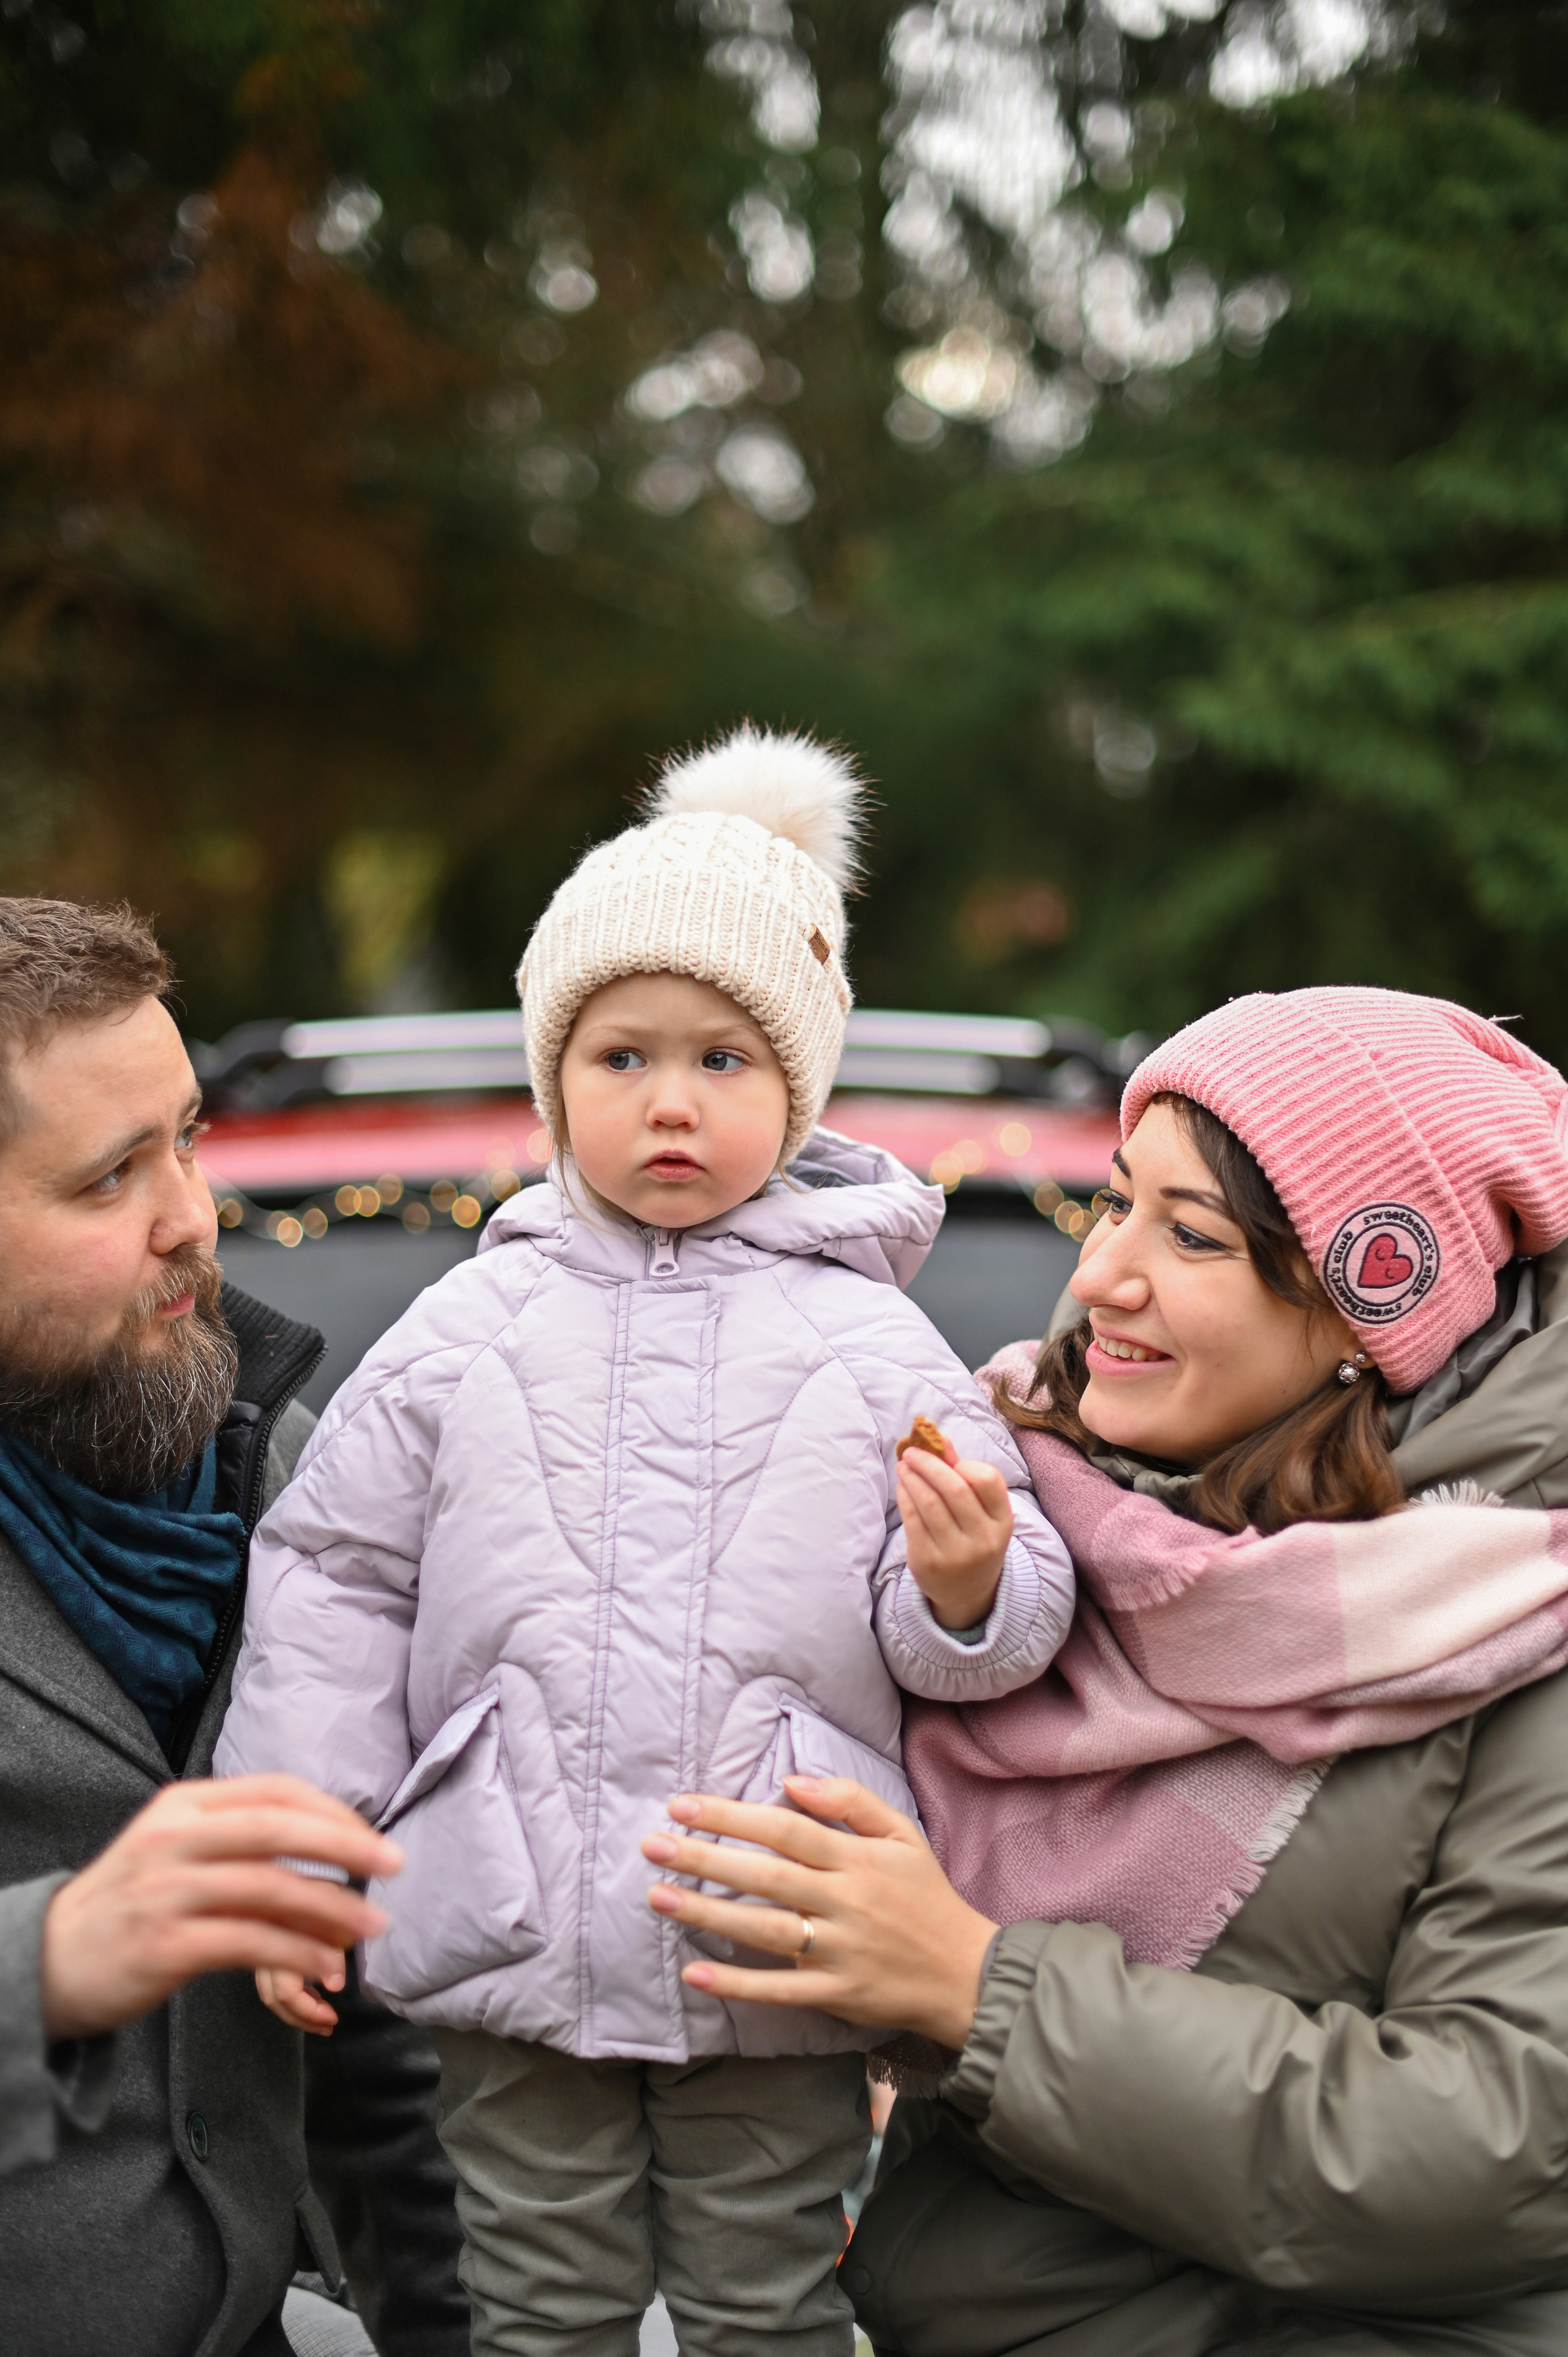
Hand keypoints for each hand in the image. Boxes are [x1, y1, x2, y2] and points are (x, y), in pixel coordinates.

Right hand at [40, 1776, 399, 2040]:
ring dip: (332, 1907)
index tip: (373, 1837)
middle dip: (346, 1844)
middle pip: (278, 1828)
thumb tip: (332, 1849)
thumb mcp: (177, 1849)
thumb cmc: (133, 1902)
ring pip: (270, 1887)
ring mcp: (168, 1891)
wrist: (50, 1959)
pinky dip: (297, 1952)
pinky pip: (249, 1942)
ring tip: (372, 1926)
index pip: (275, 1791)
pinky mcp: (165, 1945)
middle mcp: (175, 1837)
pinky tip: (326, 1965)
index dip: (333, 1811)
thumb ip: (241, 1839)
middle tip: (394, 1864)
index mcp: (184, 1804)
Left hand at [641, 1776, 996, 2050]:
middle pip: (766, 1875)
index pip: (785, 1829)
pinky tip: (695, 1972)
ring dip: (708, 1913)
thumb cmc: (926, 1897)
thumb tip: (791, 1780)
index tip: (682, 1805)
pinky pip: (780, 1990)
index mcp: (857, 1859)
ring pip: (765, 1929)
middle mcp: (845, 1902)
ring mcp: (839, 1951)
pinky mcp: (836, 1994)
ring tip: (658, 1896)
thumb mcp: (902, 1834)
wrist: (966, 1973)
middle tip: (653, 1845)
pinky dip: (738, 1984)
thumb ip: (851, 1801)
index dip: (732, 1815)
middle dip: (705, 1858)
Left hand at [897, 1442, 1013, 1628]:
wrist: (967, 1593)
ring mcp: (955, 1553)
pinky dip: (904, 1497)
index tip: (946, 1458)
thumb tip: (940, 1439)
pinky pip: (912, 1520)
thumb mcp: (982, 1512)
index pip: (988, 1479)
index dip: (964, 1463)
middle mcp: (982, 1539)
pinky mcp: (928, 1561)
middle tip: (912, 1452)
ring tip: (904, 1466)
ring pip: (929, 1503)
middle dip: (929, 1464)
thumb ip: (964, 1474)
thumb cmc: (974, 1540)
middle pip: (954, 1488)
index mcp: (1002, 1522)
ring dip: (912, 1477)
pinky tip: (902, 1487)